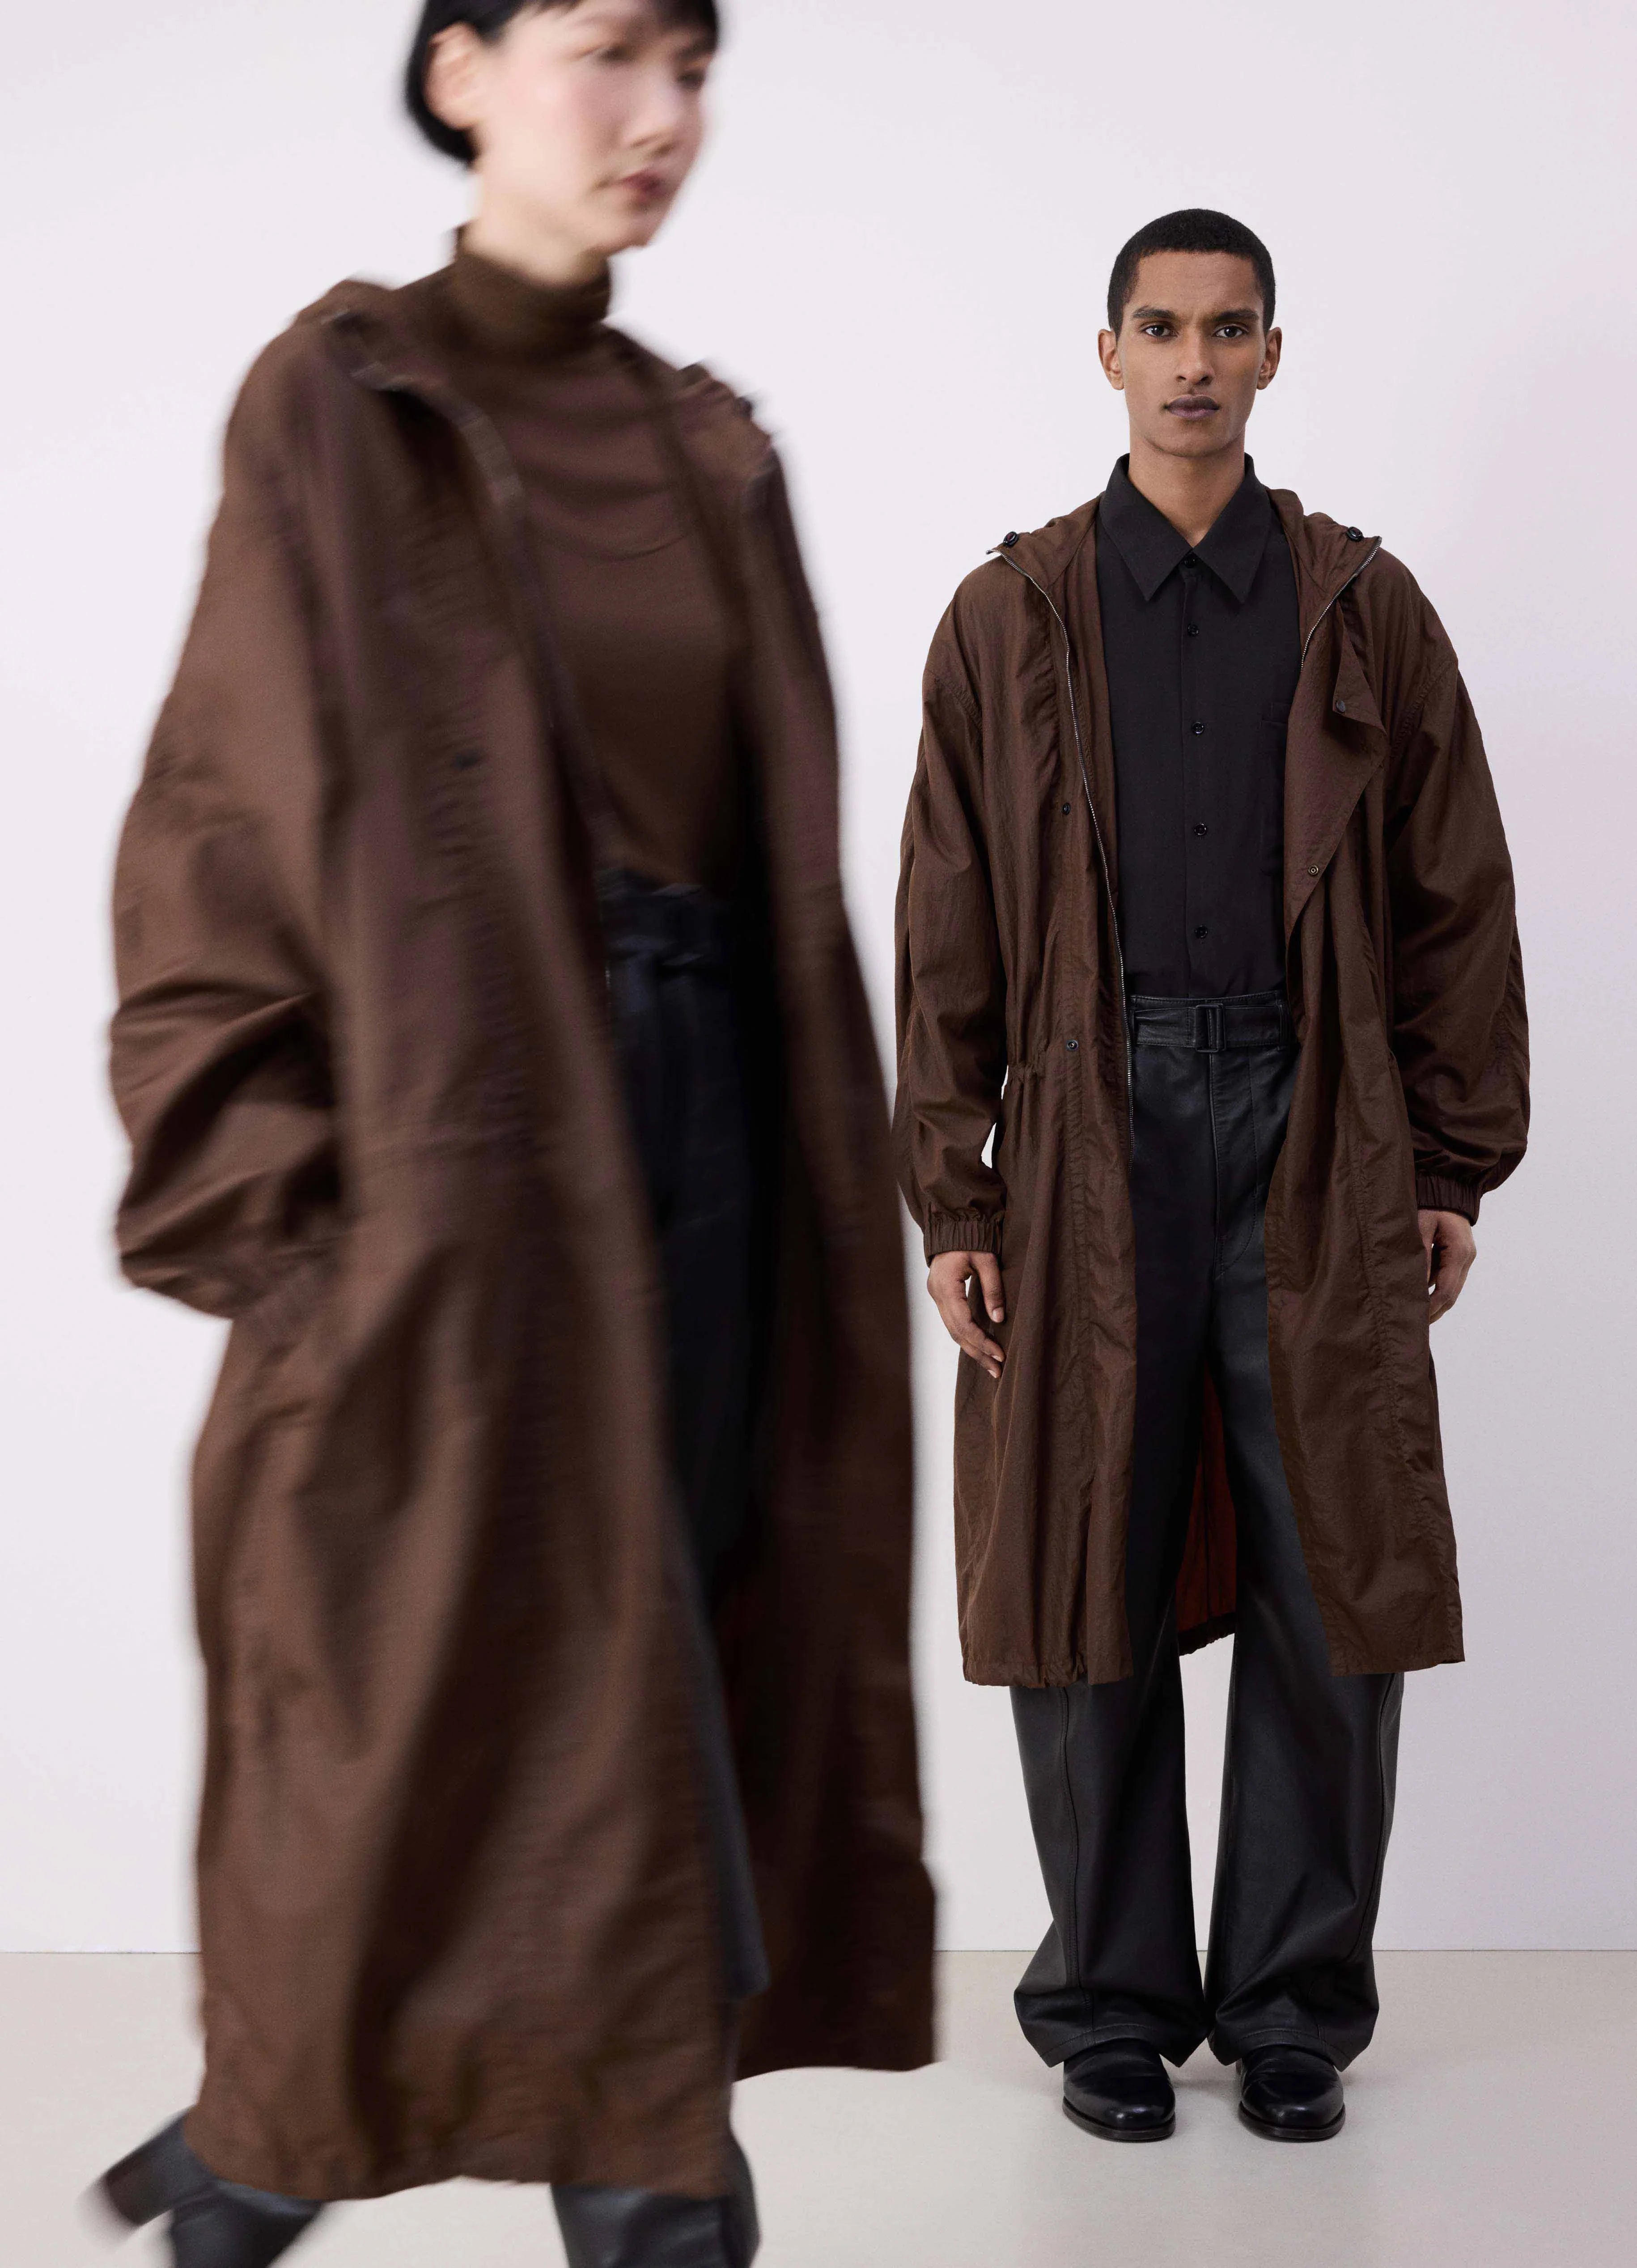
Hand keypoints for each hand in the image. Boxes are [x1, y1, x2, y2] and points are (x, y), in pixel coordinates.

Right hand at [927, 1250, 1005, 1378]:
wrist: (953, 1226)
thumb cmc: (971, 1239)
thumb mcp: (987, 1260)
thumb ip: (993, 1289)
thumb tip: (999, 1320)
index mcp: (946, 1286)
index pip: (964, 1324)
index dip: (982, 1341)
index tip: (1000, 1354)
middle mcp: (937, 1295)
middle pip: (956, 1333)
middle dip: (978, 1353)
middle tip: (997, 1371)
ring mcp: (936, 1297)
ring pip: (952, 1331)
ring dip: (971, 1349)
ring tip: (990, 1365)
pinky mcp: (940, 1297)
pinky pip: (952, 1323)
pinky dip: (966, 1337)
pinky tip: (978, 1347)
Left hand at [1419, 1208, 1475, 1323]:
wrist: (1445, 1186)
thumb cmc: (1429, 1204)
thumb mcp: (1420, 1227)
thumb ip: (1419, 1257)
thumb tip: (1415, 1288)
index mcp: (1459, 1252)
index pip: (1446, 1290)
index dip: (1431, 1307)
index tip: (1415, 1320)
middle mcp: (1467, 1258)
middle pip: (1451, 1295)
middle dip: (1433, 1311)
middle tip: (1413, 1326)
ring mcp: (1465, 1257)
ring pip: (1450, 1288)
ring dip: (1434, 1302)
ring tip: (1413, 1315)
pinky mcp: (1458, 1255)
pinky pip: (1447, 1278)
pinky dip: (1434, 1289)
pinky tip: (1417, 1296)